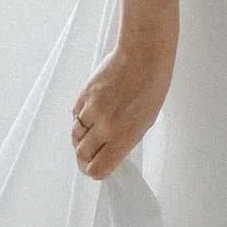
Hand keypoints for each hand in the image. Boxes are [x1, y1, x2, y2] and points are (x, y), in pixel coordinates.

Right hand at [70, 37, 174, 181]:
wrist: (143, 56)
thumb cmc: (151, 87)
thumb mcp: (145, 122)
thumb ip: (124, 140)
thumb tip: (107, 152)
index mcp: (124, 136)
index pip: (98, 168)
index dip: (94, 170)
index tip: (95, 167)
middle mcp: (105, 126)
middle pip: (81, 153)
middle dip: (85, 155)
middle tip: (91, 151)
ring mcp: (92, 110)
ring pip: (75, 134)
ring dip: (81, 135)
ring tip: (93, 128)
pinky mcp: (84, 95)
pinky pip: (75, 115)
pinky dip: (80, 117)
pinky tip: (92, 110)